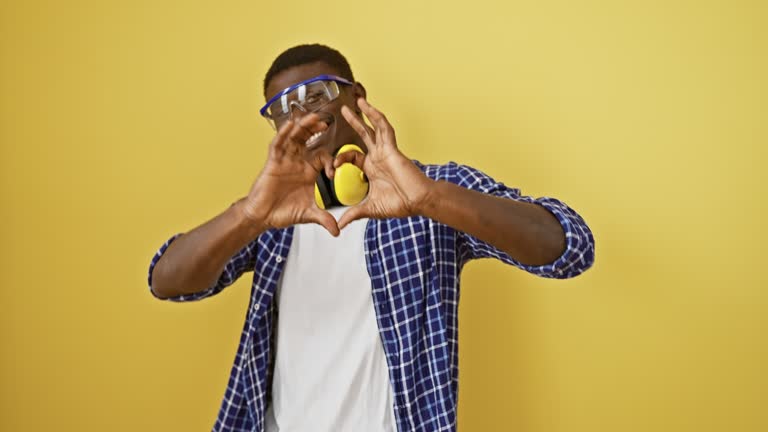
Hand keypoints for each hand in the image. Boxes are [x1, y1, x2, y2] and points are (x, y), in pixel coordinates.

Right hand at [242, 113, 339, 235]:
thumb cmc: (284, 212)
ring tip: (311, 117)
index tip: (333, 172)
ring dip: (302, 127)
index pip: (323, 156)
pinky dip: (283, 134)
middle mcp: (298, 162)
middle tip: (326, 122)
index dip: (330, 160)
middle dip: (316, 130)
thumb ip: (324, 219)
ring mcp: (285, 160)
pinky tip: (289, 125)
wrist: (263, 216)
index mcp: (309, 171)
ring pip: (294, 138)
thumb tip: (338, 232)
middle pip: (308, 140)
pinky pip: (278, 145)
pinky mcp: (273, 162)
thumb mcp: (308, 214)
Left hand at [336, 98, 433, 229]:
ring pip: (374, 128)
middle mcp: (378, 157)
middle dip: (353, 122)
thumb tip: (339, 225)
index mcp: (371, 168)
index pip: (352, 156)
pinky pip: (384, 129)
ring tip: (355, 102)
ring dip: (364, 115)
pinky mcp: (392, 148)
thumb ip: (353, 214)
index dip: (341, 158)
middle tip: (343, 111)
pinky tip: (369, 108)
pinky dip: (376, 118)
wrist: (417, 202)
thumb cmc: (399, 204)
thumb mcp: (369, 209)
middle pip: (363, 135)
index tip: (333, 166)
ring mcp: (385, 151)